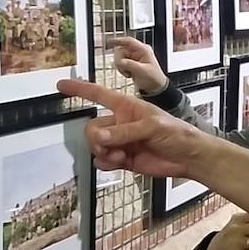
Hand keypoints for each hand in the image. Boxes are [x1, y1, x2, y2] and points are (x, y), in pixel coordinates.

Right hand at [58, 79, 204, 177]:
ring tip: (122, 155)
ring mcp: (120, 141)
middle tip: (111, 147)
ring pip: (95, 146)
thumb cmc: (175, 132)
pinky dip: (107, 163)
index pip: (98, 94)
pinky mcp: (122, 158)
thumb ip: (124, 132)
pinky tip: (122, 162)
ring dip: (104, 152)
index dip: (79, 89)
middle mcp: (119, 122)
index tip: (61, 85)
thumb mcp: (152, 126)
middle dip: (97, 139)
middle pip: (92, 128)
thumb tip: (100, 137)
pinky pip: (102, 161)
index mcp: (126, 106)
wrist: (187, 157)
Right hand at [111, 36, 167, 94]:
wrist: (155, 87)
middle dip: (120, 60)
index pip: (129, 41)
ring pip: (119, 57)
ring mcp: (133, 58)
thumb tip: (120, 61)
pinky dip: (121, 69)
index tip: (108, 42)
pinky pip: (120, 63)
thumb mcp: (142, 71)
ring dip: (121, 66)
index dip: (118, 40)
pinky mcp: (130, 64)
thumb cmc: (153, 78)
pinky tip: (128, 74)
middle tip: (124, 69)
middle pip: (121, 50)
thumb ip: (130, 65)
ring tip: (128, 73)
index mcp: (143, 50)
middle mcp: (137, 52)